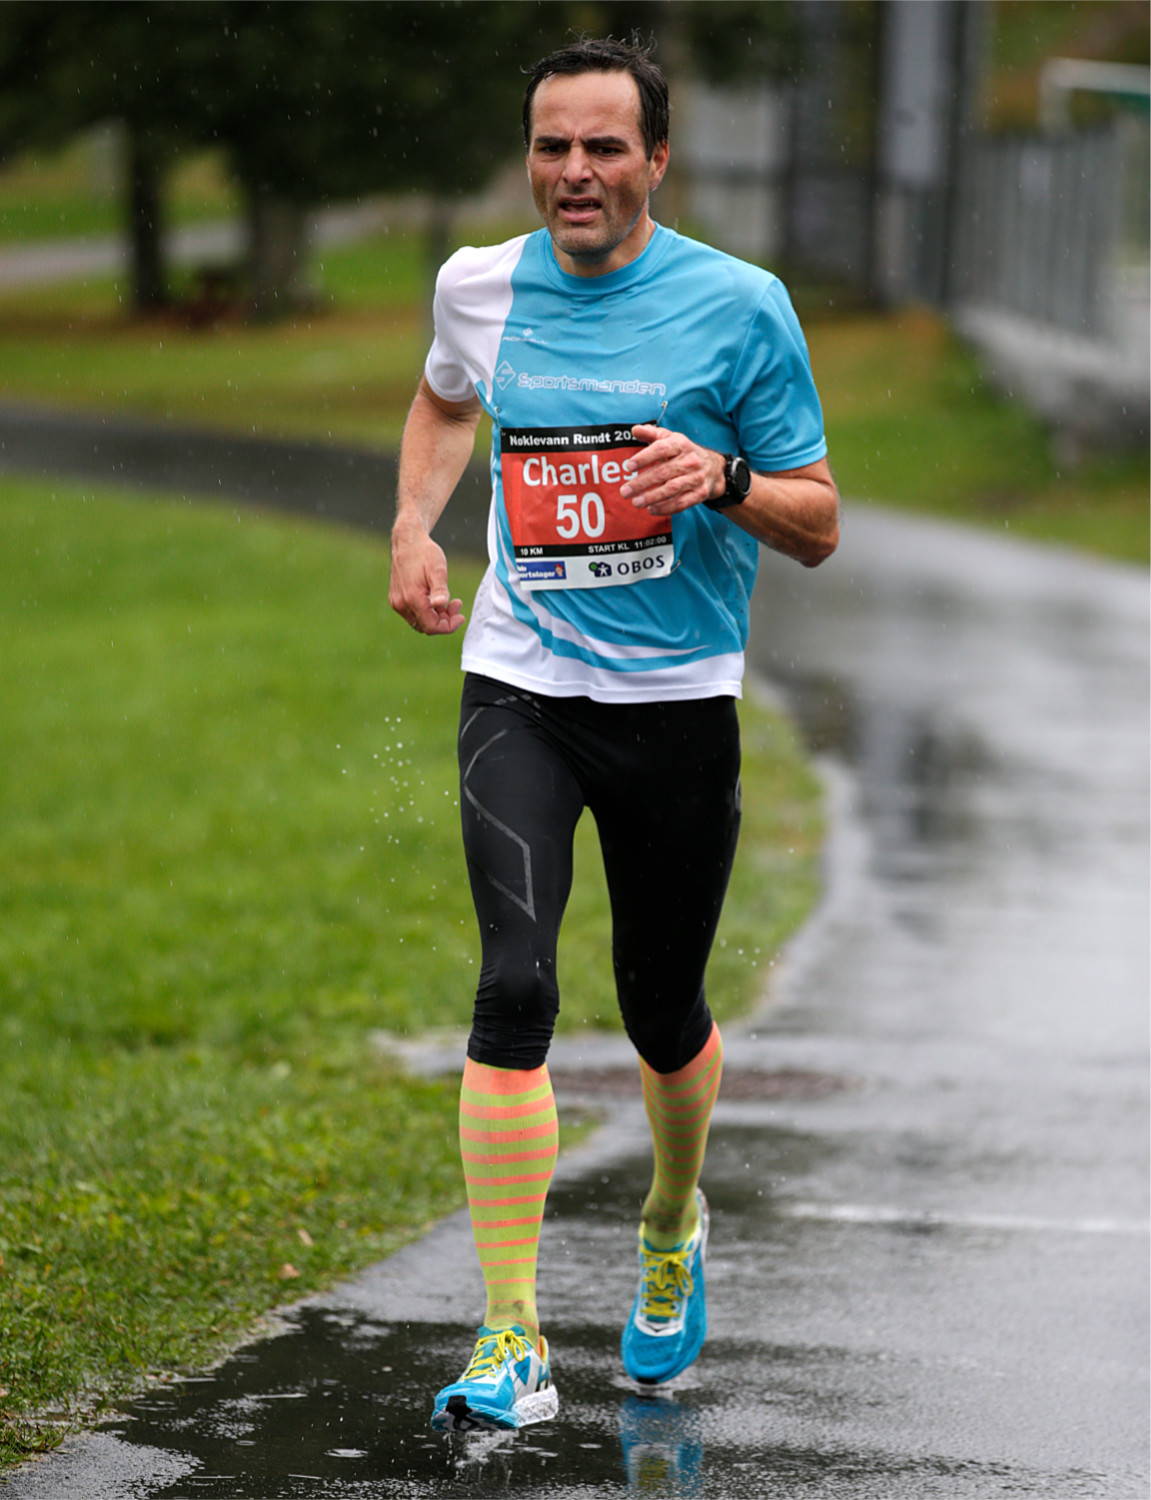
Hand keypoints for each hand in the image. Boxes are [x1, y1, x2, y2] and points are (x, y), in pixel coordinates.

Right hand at [389, 520, 464, 634]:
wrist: (407, 541)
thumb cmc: (424, 553)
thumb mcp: (437, 569)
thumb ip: (439, 589)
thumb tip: (441, 604)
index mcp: (412, 598)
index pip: (432, 626)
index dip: (449, 626)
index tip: (461, 616)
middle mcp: (401, 604)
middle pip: (426, 627)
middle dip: (444, 621)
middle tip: (456, 604)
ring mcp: (397, 602)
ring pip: (419, 622)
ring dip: (436, 617)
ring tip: (448, 602)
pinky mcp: (396, 599)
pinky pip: (413, 614)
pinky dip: (427, 612)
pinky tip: (436, 599)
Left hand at [619, 424, 724, 515]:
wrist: (714, 468)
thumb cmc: (684, 453)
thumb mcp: (671, 439)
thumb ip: (652, 434)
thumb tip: (635, 429)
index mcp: (681, 444)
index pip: (661, 449)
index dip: (644, 457)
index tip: (629, 466)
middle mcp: (690, 460)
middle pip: (663, 472)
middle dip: (642, 483)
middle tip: (625, 491)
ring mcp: (696, 478)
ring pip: (672, 489)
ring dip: (651, 497)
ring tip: (635, 502)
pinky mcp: (700, 493)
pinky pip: (681, 503)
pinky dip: (665, 508)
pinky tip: (651, 510)